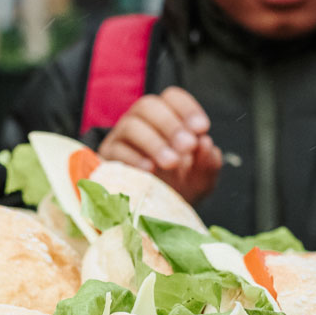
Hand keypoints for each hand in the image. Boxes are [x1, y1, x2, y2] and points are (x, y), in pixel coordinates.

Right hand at [99, 87, 224, 202]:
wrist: (152, 216)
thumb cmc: (178, 188)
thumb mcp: (201, 179)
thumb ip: (208, 163)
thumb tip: (206, 144)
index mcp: (166, 119)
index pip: (172, 98)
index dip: (187, 109)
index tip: (202, 129)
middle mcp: (140, 122)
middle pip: (148, 106)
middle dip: (171, 125)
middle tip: (188, 146)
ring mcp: (121, 139)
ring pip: (131, 126)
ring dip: (154, 142)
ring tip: (172, 162)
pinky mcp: (107, 159)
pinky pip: (116, 151)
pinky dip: (134, 158)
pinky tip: (150, 171)